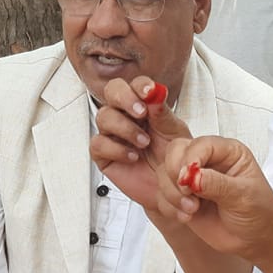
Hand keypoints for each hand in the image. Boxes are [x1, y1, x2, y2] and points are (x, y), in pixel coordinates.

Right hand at [89, 73, 195, 216]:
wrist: (171, 187)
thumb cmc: (173, 158)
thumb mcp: (174, 134)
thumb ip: (162, 114)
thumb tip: (154, 92)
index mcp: (144, 105)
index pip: (135, 85)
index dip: (140, 86)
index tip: (149, 92)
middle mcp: (125, 115)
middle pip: (112, 92)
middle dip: (124, 98)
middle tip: (140, 113)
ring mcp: (112, 134)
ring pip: (104, 117)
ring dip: (125, 128)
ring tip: (144, 143)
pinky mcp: (103, 155)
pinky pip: (98, 144)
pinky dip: (116, 149)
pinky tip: (132, 156)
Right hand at [160, 135, 272, 260]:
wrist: (255, 240)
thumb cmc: (259, 213)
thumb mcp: (243, 196)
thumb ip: (217, 184)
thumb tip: (192, 175)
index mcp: (228, 152)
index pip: (200, 144)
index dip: (190, 159)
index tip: (189, 180)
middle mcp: (208, 161)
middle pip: (175, 151)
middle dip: (175, 174)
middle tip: (187, 194)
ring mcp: (193, 179)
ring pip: (165, 173)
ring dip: (173, 194)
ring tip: (192, 210)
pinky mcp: (183, 198)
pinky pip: (162, 195)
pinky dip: (169, 207)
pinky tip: (187, 217)